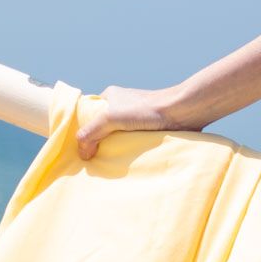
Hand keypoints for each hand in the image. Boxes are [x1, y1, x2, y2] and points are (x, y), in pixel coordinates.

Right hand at [75, 85, 193, 159]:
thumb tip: (82, 153)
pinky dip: (127, 151)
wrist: (183, 112)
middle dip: (97, 143)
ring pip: (117, 137)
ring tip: (105, 164)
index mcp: (110, 97)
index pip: (88, 116)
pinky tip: (123, 162)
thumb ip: (91, 133)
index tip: (77, 149)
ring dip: (113, 149)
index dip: (82, 131)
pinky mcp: (148, 129)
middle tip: (90, 161)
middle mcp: (122, 106)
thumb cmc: (147, 109)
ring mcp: (135, 118)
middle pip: (102, 128)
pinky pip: (131, 142)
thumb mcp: (111, 117)